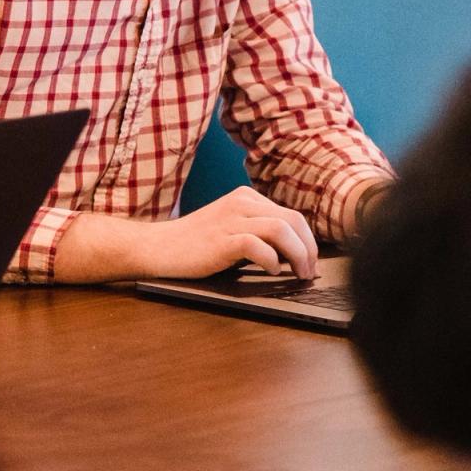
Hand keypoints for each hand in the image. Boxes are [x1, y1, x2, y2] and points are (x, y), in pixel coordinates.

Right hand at [153, 186, 318, 278]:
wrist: (159, 247)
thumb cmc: (196, 243)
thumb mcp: (231, 226)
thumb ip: (258, 230)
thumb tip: (294, 253)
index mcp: (247, 197)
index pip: (292, 215)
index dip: (308, 241)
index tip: (311, 262)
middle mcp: (242, 202)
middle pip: (293, 219)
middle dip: (309, 248)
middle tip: (309, 271)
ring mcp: (231, 219)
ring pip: (281, 229)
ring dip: (297, 254)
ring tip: (298, 273)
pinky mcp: (221, 240)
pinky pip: (257, 245)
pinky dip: (271, 260)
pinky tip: (271, 271)